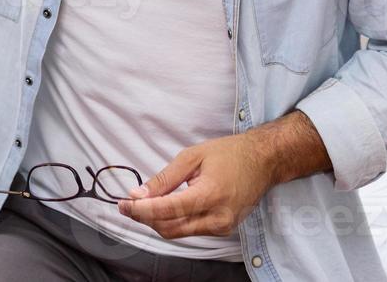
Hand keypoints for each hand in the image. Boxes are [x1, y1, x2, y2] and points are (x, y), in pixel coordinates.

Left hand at [118, 112, 329, 239]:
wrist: (263, 161)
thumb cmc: (229, 153)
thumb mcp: (192, 156)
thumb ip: (164, 179)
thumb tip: (138, 195)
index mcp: (209, 195)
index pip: (166, 211)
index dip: (140, 210)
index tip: (123, 204)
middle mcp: (217, 218)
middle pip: (169, 228)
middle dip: (145, 218)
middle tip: (129, 204)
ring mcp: (222, 227)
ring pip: (179, 232)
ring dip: (157, 221)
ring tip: (144, 204)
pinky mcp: (224, 229)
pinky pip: (191, 230)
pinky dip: (174, 221)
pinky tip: (166, 207)